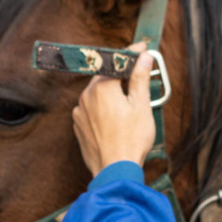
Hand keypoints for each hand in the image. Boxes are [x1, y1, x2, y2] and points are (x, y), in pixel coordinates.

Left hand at [72, 42, 155, 176]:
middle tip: (139, 78)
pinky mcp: (79, 126)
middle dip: (121, 76)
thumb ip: (139, 78)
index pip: (115, 62)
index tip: (142, 50)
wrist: (114, 171)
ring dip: (111, 94)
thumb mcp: (141, 106)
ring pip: (97, 95)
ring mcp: (80, 113)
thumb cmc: (130, 140)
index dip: (131, 55)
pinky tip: (116, 119)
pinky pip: (91, 110)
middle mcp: (85, 97)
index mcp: (101, 88)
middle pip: (105, 78)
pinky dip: (103, 109)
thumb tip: (143, 58)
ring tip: (129, 105)